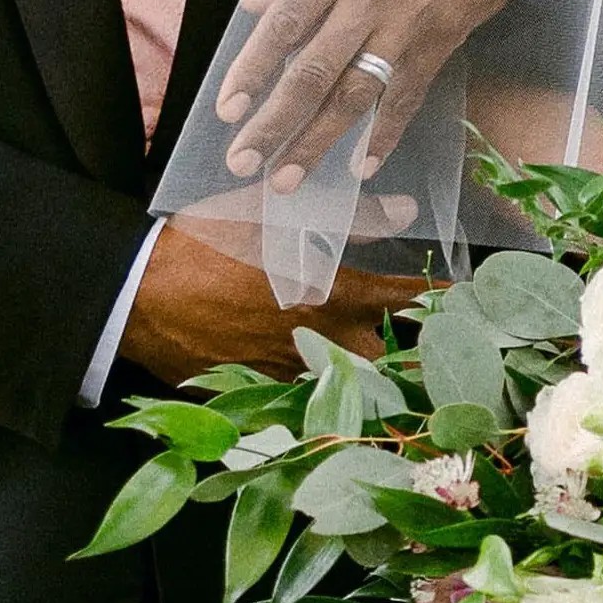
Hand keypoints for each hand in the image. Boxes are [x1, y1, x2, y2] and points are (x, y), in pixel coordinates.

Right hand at [120, 224, 427, 386]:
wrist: (131, 295)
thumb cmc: (200, 243)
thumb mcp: (273, 215)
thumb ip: (350, 215)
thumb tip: (408, 206)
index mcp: (329, 295)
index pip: (407, 302)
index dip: (444, 301)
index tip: (471, 300)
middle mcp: (320, 343)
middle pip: (388, 358)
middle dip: (407, 349)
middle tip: (423, 337)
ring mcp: (293, 375)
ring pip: (349, 380)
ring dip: (364, 368)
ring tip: (374, 355)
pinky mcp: (262, 396)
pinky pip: (306, 394)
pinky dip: (319, 383)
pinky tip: (320, 373)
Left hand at [215, 0, 571, 195]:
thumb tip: (259, 4)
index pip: (284, 23)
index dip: (253, 70)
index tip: (227, 109)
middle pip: (311, 70)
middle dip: (274, 122)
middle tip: (243, 161)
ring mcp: (407, 21)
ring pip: (354, 94)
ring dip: (317, 141)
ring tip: (287, 178)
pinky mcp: (442, 41)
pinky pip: (406, 97)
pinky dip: (385, 134)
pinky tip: (362, 166)